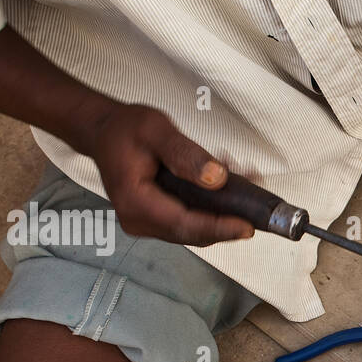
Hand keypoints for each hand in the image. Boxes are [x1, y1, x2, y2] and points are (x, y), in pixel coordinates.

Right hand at [75, 102, 253, 245]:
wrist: (104, 131)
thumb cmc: (125, 128)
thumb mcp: (156, 130)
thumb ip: (186, 154)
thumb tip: (216, 178)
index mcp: (135, 201)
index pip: (184, 224)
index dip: (219, 227)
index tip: (248, 226)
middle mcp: (139, 220)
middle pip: (192, 233)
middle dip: (227, 222)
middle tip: (257, 210)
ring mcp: (146, 224)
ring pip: (194, 230)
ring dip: (222, 215)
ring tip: (246, 189)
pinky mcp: (156, 220)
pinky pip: (189, 221)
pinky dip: (211, 210)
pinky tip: (228, 189)